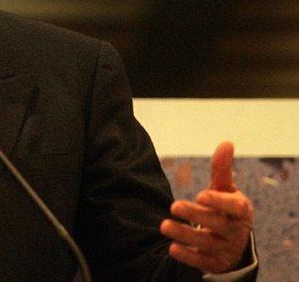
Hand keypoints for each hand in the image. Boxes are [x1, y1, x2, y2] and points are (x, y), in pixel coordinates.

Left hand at [160, 141, 253, 273]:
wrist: (232, 243)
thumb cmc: (225, 209)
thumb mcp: (225, 189)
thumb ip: (222, 169)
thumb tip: (226, 142)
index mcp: (240, 210)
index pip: (234, 207)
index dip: (219, 202)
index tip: (201, 195)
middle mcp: (235, 231)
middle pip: (217, 224)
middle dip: (196, 216)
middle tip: (174, 206)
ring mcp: (225, 248)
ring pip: (206, 243)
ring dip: (185, 235)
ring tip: (164, 226)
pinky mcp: (214, 262)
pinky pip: (202, 261)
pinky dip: (188, 256)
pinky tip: (172, 248)